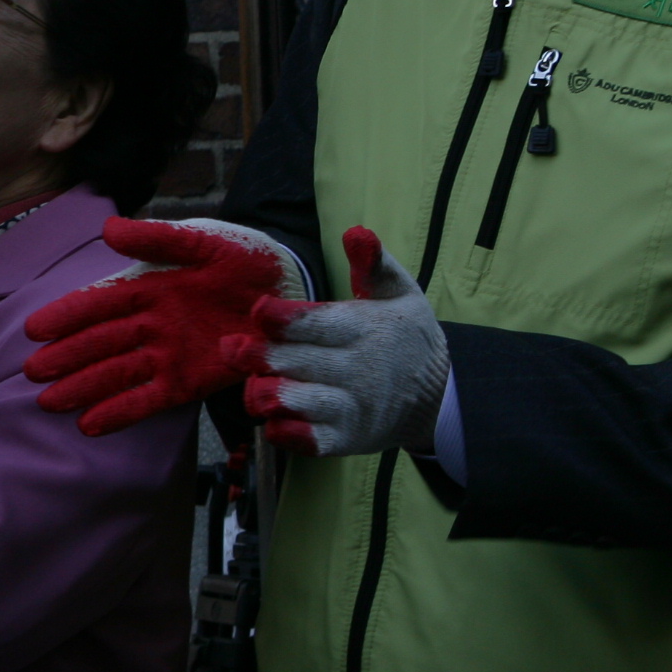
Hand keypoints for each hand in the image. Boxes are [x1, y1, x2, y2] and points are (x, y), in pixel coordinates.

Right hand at [21, 217, 310, 436]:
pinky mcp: (189, 382)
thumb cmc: (246, 260)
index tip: (36, 328)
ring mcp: (168, 355)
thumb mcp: (205, 241)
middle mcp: (150, 324)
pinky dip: (121, 412)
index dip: (68, 315)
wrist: (292, 291)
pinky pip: (149, 399)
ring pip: (117, 374)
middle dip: (67, 358)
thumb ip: (158, 239)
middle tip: (34, 372)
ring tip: (51, 403)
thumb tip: (108, 229)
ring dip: (84, 388)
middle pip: (101, 343)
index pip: (99, 303)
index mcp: (148, 287)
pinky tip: (90, 424)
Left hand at [244, 223, 450, 456]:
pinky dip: (281, 431)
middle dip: (257, 354)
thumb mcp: (400, 294)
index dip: (282, 318)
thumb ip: (375, 264)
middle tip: (233, 347)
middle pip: (292, 361)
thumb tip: (356, 232)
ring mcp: (349, 408)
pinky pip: (302, 440)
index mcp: (364, 329)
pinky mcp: (343, 439)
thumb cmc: (407, 337)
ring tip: (253, 383)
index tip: (261, 311)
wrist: (439, 398)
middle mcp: (357, 370)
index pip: (316, 323)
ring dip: (263, 392)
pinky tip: (272, 418)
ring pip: (291, 401)